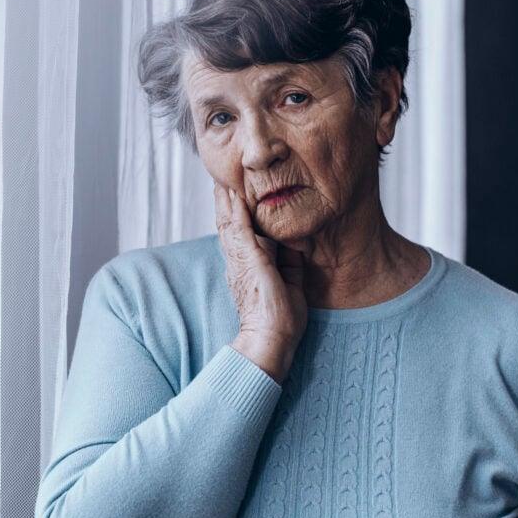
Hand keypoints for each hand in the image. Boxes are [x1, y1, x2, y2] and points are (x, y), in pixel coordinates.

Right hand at [214, 184, 307, 382]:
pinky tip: (234, 192)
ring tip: (223, 178)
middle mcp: (238, 260)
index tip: (235, 195)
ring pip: (228, 221)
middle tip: (221, 179)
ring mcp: (240, 259)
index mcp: (247, 266)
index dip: (235, 214)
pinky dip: (235, 209)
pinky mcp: (248, 258)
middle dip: (225, 201)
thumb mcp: (290, 283)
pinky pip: (238, 227)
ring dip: (226, 199)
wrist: (271, 339)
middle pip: (228, 223)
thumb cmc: (280, 320)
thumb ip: (289, 263)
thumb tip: (295, 247)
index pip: (240, 234)